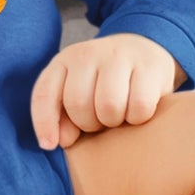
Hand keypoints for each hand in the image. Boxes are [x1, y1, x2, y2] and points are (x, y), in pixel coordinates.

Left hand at [30, 34, 182, 149]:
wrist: (143, 48)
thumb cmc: (104, 81)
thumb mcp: (77, 91)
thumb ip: (63, 116)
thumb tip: (63, 140)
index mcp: (65, 60)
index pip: (44, 93)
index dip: (44, 123)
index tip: (50, 145)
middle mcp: (89, 53)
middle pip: (78, 104)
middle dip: (89, 123)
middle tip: (100, 121)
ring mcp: (120, 56)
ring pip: (109, 105)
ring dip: (114, 121)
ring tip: (119, 115)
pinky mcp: (149, 65)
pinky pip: (139, 106)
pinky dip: (138, 117)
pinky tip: (138, 110)